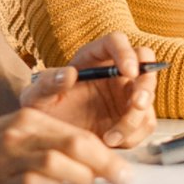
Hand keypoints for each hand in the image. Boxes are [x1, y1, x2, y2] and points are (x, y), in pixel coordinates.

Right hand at [0, 109, 130, 183]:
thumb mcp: (14, 134)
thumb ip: (46, 146)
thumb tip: (87, 169)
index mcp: (30, 119)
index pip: (78, 135)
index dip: (106, 154)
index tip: (123, 172)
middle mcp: (21, 133)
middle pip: (75, 145)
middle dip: (105, 166)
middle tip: (121, 183)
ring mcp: (8, 157)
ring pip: (57, 165)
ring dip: (82, 182)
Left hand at [19, 32, 157, 147]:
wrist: (48, 142)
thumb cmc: (42, 112)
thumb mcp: (35, 97)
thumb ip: (47, 82)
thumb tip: (69, 73)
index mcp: (92, 57)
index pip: (116, 42)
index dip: (126, 53)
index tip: (128, 71)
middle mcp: (113, 72)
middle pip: (145, 62)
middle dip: (146, 82)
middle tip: (136, 103)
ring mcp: (125, 95)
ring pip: (148, 97)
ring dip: (136, 117)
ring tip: (111, 136)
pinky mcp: (131, 119)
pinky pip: (145, 123)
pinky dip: (133, 135)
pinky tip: (111, 141)